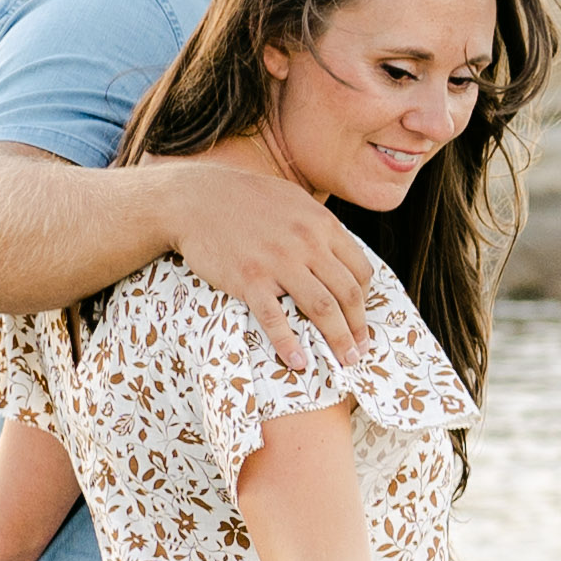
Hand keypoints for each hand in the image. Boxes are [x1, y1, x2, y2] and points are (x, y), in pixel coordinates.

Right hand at [155, 156, 378, 374]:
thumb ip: (320, 227)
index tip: (360, 318)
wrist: (195, 199)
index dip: (366, 300)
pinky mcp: (249, 279)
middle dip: (358, 328)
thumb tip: (342, 255)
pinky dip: (289, 344)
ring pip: (322, 309)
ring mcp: (278, 262)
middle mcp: (306, 243)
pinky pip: (275, 318)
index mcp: (321, 225)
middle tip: (361, 350)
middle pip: (348, 294)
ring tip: (344, 360)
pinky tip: (298, 361)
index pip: (360, 270)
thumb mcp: (293, 201)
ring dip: (338, 340)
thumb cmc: (245, 200)